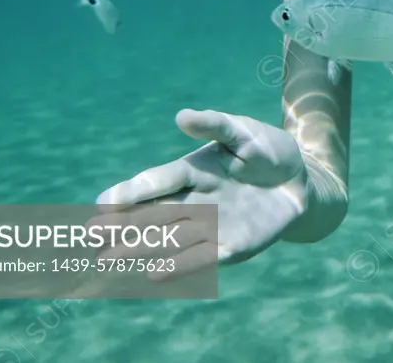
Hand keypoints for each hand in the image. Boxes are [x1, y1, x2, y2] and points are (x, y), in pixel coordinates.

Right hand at [94, 109, 307, 269]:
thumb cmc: (267, 152)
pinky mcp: (231, 246)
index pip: (157, 181)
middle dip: (123, 225)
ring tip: (108, 259)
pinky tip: (154, 274)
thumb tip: (181, 116)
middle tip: (91, 235)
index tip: (105, 201)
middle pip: (153, 214)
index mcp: (191, 170)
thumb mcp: (243, 132)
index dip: (132, 191)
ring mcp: (210, 225)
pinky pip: (202, 258)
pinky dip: (179, 266)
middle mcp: (194, 200)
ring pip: (168, 239)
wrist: (301, 181)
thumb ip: (215, 125)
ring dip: (139, 249)